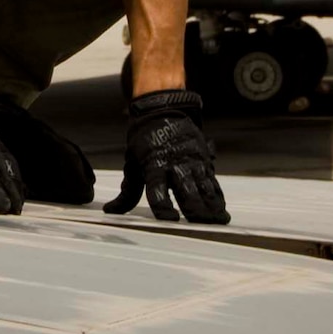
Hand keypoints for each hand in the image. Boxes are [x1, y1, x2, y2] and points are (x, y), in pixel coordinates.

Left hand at [104, 89, 228, 223]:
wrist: (161, 110)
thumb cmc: (144, 140)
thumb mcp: (132, 164)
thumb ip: (127, 193)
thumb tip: (110, 212)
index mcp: (154, 167)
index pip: (158, 192)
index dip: (163, 207)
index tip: (169, 219)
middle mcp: (175, 166)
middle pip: (187, 192)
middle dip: (194, 209)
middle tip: (199, 223)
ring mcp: (192, 163)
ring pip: (204, 188)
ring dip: (211, 206)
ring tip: (217, 220)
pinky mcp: (203, 161)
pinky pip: (212, 182)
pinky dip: (218, 197)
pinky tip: (222, 210)